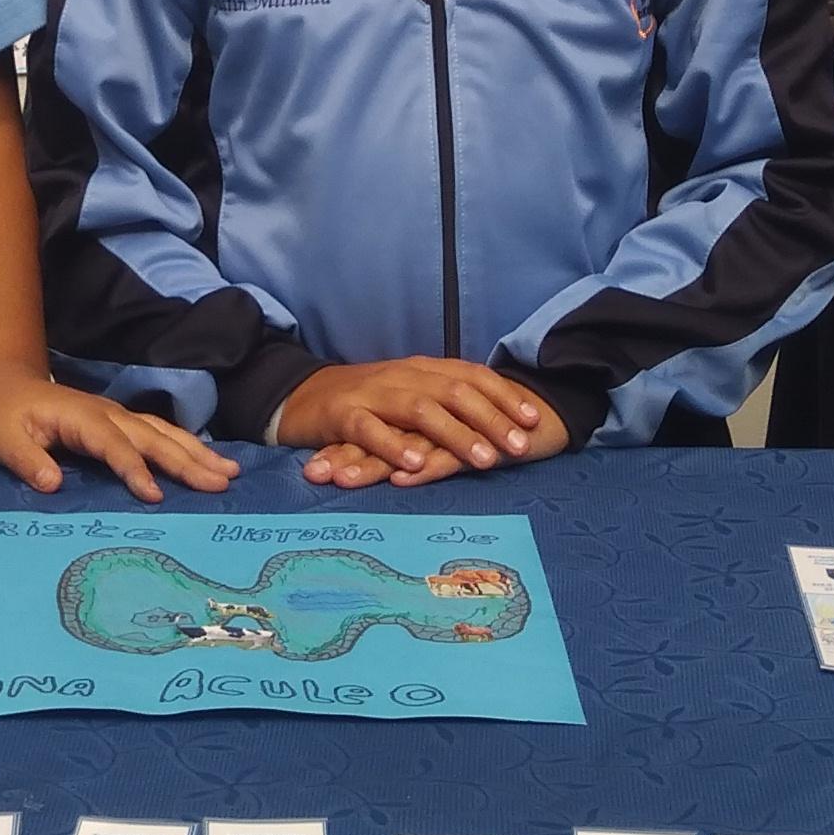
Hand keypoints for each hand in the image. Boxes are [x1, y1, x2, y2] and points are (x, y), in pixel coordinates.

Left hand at [0, 368, 234, 500]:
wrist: (6, 385)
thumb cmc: (1, 415)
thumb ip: (25, 460)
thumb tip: (52, 484)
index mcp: (80, 418)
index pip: (113, 446)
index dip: (134, 470)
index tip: (155, 496)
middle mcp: (107, 414)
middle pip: (152, 438)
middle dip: (187, 461)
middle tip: (220, 483)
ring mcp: (117, 416)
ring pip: (164, 433)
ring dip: (197, 452)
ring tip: (230, 472)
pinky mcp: (121, 423)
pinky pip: (160, 433)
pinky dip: (187, 446)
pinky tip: (209, 460)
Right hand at [279, 357, 561, 485]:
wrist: (300, 396)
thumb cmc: (365, 403)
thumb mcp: (409, 395)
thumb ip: (445, 404)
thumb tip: (497, 421)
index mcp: (421, 369)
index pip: (471, 376)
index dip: (504, 396)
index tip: (534, 420)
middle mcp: (402, 376)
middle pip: (454, 391)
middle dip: (492, 419)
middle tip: (520, 447)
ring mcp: (372, 394)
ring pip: (420, 409)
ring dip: (456, 434)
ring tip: (484, 460)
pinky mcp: (342, 416)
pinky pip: (370, 430)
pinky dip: (394, 446)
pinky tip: (415, 464)